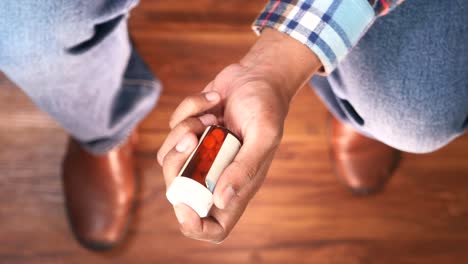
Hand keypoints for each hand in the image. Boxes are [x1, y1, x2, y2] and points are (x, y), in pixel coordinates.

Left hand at [157, 29, 321, 242]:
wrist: (258, 74)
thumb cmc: (267, 106)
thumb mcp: (263, 136)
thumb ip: (245, 169)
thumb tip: (222, 202)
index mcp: (238, 185)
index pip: (214, 227)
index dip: (194, 225)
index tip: (182, 204)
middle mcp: (217, 174)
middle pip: (179, 192)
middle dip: (177, 165)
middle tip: (191, 139)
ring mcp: (201, 154)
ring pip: (169, 158)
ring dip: (184, 131)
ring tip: (211, 116)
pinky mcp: (190, 132)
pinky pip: (172, 129)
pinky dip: (189, 110)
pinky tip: (212, 101)